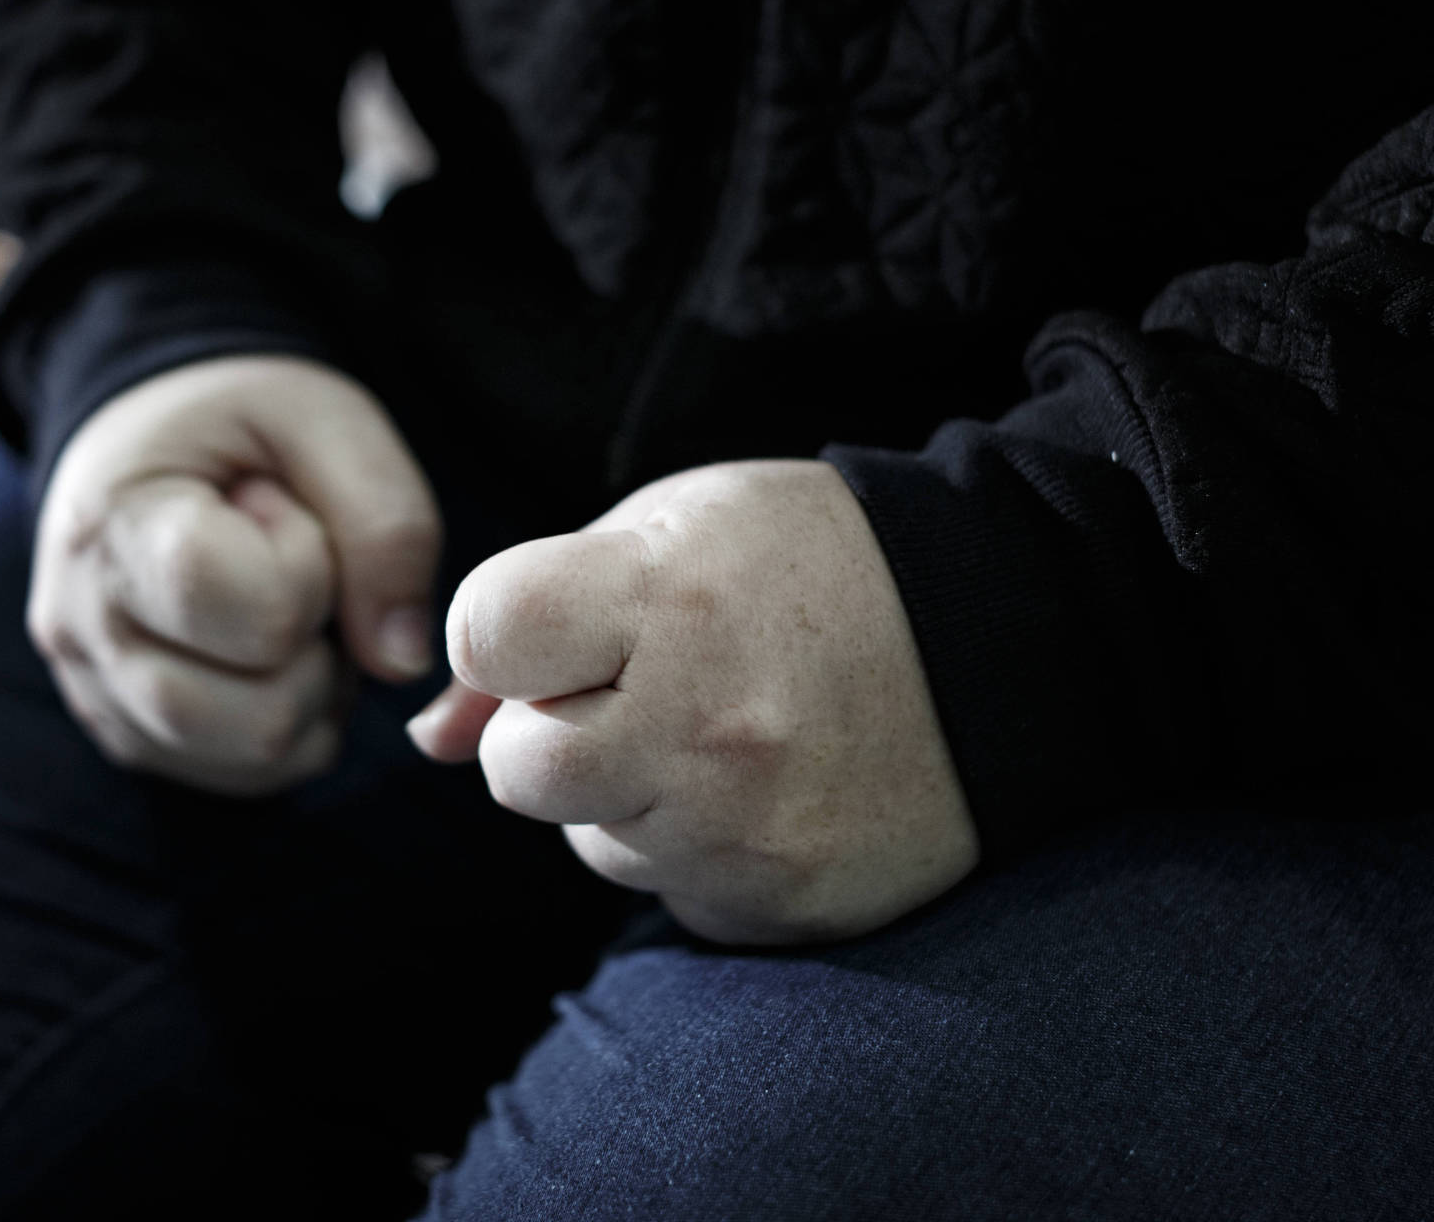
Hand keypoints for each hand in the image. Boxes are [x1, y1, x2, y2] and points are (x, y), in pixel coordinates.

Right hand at [31, 356, 440, 794]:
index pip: (260, 612)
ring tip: (280, 605)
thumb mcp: (327, 420)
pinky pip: (245, 777)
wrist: (149, 434)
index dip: (311, 564)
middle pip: (261, 716)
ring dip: (309, 691)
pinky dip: (285, 724)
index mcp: (114, 529)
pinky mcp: (126, 736)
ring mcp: (96, 696)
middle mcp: (81, 629)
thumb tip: (400, 664)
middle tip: (290, 564)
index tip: (274, 503)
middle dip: (317, 645)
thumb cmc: (237, 420)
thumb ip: (386, 525)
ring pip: (258, 759)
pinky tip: (263, 648)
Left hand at [407, 460, 977, 941]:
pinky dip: (697, 852)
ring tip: (722, 729)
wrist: (1001, 634)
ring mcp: (745, 828)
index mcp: (663, 598)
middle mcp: (702, 722)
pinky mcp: (780, 903)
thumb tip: (432, 736)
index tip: (557, 629)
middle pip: (517, 770)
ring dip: (627, 796)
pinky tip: (765, 790)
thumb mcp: (670, 531)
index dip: (505, 636)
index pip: (487, 637)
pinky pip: (674, 895)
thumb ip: (536, 617)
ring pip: (593, 842)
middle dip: (548, 734)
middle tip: (631, 692)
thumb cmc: (806, 564)